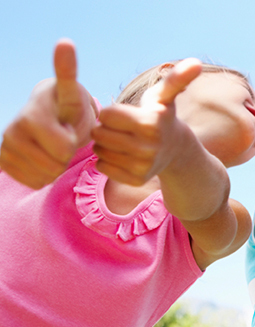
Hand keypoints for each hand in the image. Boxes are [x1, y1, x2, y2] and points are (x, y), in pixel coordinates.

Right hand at [0, 39, 93, 187]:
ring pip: (43, 176)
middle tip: (61, 138)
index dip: (73, 141)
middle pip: (54, 165)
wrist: (48, 119)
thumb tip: (65, 42)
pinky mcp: (3, 162)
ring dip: (54, 166)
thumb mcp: (72, 93)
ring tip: (52, 146)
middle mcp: (11, 132)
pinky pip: (33, 182)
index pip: (63, 149)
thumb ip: (67, 72)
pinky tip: (41, 156)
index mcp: (30, 116)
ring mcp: (5, 148)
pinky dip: (42, 174)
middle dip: (64, 156)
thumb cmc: (65, 107)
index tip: (67, 127)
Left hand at [91, 59, 202, 184]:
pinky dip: (107, 160)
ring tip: (122, 141)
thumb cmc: (162, 116)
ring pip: (99, 150)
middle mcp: (148, 147)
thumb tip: (196, 62)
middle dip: (105, 128)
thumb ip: (176, 78)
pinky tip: (122, 155)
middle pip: (100, 133)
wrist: (177, 151)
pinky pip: (103, 166)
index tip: (126, 115)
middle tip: (122, 129)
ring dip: (105, 144)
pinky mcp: (136, 179)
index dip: (112, 112)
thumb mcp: (165, 96)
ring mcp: (142, 165)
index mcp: (151, 123)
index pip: (106, 114)